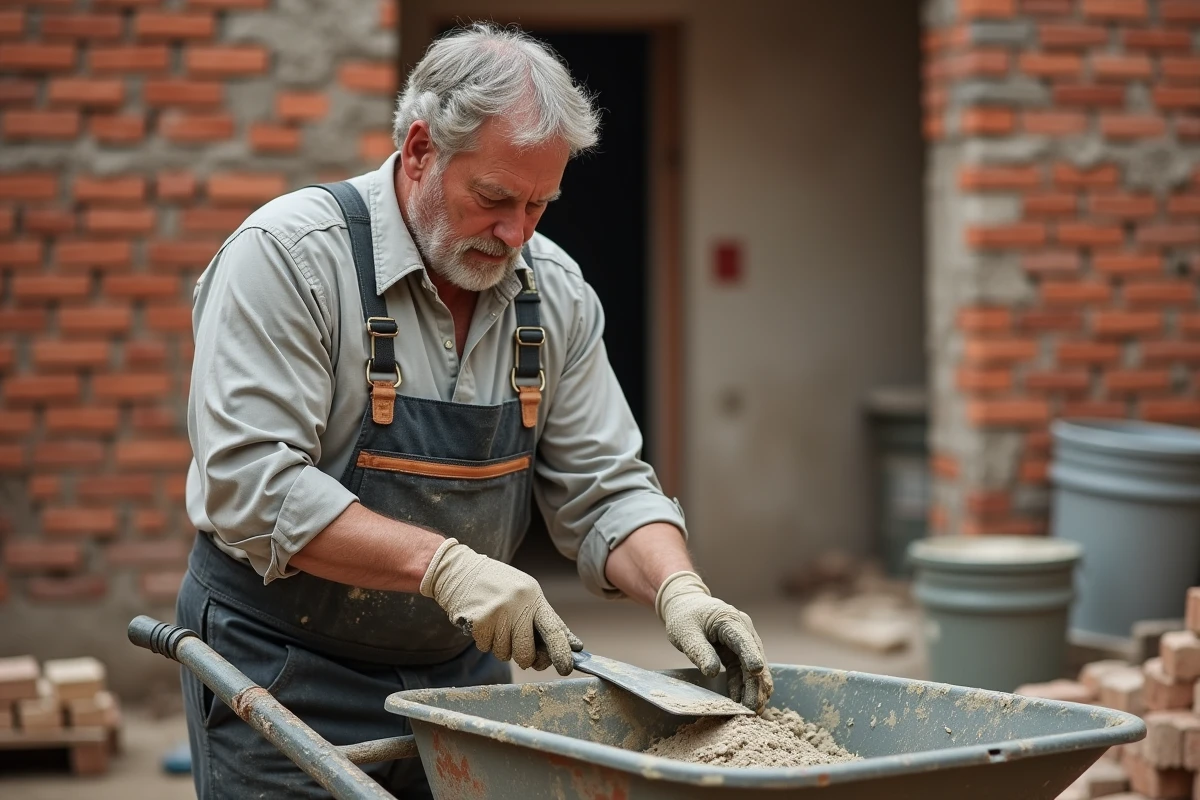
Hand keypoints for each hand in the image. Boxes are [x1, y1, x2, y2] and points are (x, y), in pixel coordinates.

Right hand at [420, 538, 582, 674]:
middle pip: (526, 652)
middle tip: (516, 644)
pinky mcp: (478, 620)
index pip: (554, 629)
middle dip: (523, 658)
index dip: (561, 652)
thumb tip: (572, 645)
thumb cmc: (496, 584)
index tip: (565, 668)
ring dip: (500, 646)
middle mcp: (518, 603)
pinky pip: (486, 648)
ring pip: (504, 654)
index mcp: (534, 596)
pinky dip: (484, 641)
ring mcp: (498, 612)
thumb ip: (545, 619)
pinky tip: (482, 622)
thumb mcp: (525, 593)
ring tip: (495, 624)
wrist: (458, 570)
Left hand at [656, 571, 772, 712]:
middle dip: (756, 683)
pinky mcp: (737, 651)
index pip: (744, 640)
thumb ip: (699, 651)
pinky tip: (740, 701)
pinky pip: (743, 670)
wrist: (685, 606)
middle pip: (755, 657)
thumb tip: (713, 672)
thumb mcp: (686, 633)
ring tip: (751, 710)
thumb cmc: (684, 616)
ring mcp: (742, 641)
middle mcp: (743, 629)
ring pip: (753, 667)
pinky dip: (743, 685)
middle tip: (753, 707)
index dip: (752, 655)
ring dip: (753, 688)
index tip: (757, 672)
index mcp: (730, 620)